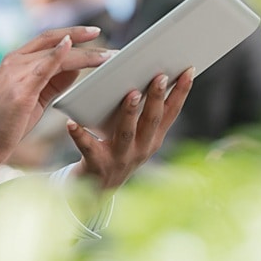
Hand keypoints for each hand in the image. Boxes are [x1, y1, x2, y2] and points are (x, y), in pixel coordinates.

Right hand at [0, 26, 108, 168]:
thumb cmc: (8, 120)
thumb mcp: (34, 95)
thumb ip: (53, 79)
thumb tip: (77, 68)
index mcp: (17, 60)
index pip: (47, 38)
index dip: (72, 32)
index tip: (94, 33)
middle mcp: (15, 61)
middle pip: (54, 40)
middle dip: (82, 36)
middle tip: (107, 40)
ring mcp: (16, 73)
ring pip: (56, 54)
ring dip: (84, 54)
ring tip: (107, 57)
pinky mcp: (20, 89)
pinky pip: (42, 67)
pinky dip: (57, 54)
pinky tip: (70, 46)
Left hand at [67, 66, 193, 190]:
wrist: (96, 190)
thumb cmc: (116, 151)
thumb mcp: (138, 136)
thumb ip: (144, 113)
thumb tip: (148, 76)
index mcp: (153, 139)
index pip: (171, 112)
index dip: (181, 92)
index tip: (188, 70)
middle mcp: (141, 149)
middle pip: (152, 121)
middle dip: (157, 98)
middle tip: (160, 76)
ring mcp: (120, 159)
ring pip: (127, 134)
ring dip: (130, 113)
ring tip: (132, 94)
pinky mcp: (97, 165)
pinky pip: (88, 148)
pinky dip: (80, 135)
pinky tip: (72, 123)